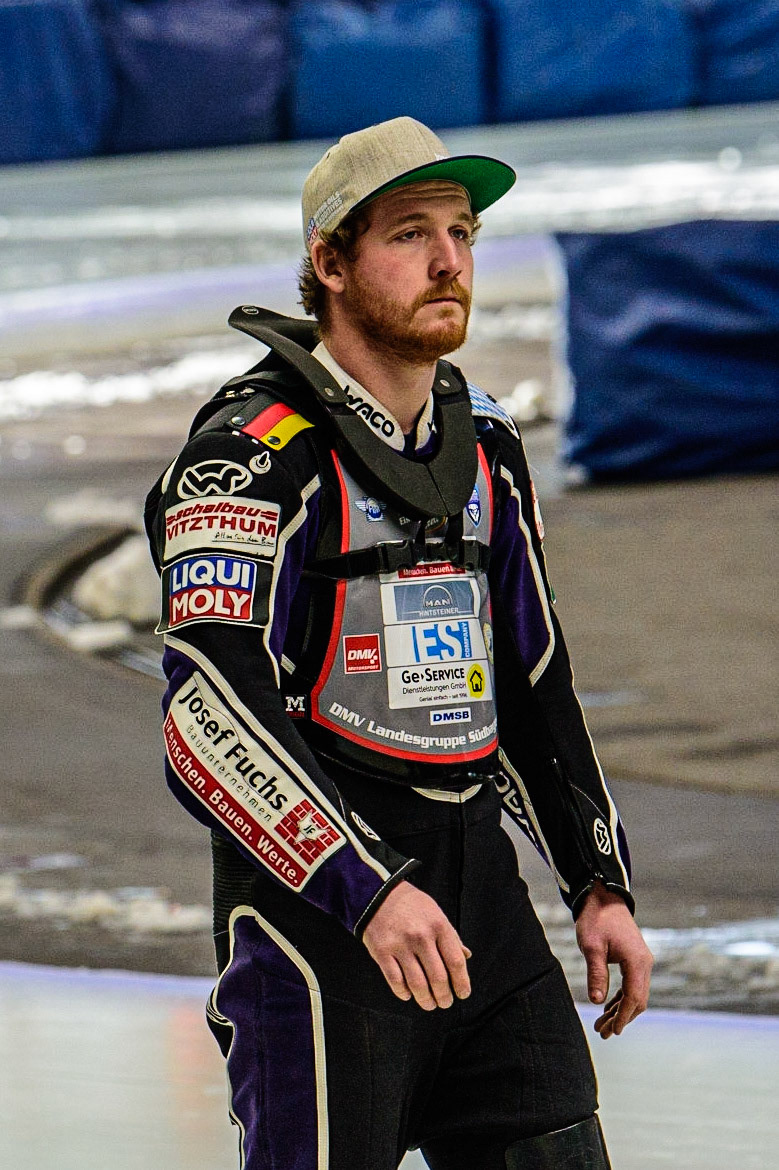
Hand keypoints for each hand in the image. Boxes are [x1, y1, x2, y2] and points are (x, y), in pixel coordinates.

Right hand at [362, 881, 471, 1010]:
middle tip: (445, 1002)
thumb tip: (466, 956)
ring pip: (417, 984)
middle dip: (444, 996)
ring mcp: (400, 945)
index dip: (461, 983)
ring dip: (426, 1000)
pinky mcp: (381, 952)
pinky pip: (395, 981)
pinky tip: (408, 995)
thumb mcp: (436, 913)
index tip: (463, 994)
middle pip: (438, 978)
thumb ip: (451, 936)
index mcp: (439, 926)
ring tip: (429, 1004)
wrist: (378, 893)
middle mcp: (421, 936)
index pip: (455, 962)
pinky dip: (403, 993)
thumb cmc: (412, 905)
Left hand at [575, 881, 652, 1038]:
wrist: (604, 897)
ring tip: (602, 1025)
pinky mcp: (635, 959)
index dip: (623, 1017)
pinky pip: (632, 985)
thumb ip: (596, 974)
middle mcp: (644, 963)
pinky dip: (621, 998)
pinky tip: (608, 1007)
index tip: (613, 1031)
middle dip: (622, 1018)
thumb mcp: (592, 947)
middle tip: (604, 1032)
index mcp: (637, 961)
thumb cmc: (596, 919)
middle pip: (638, 1000)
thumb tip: (597, 1001)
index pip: (633, 997)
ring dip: (620, 1010)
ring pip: (635, 994)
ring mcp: (641, 961)